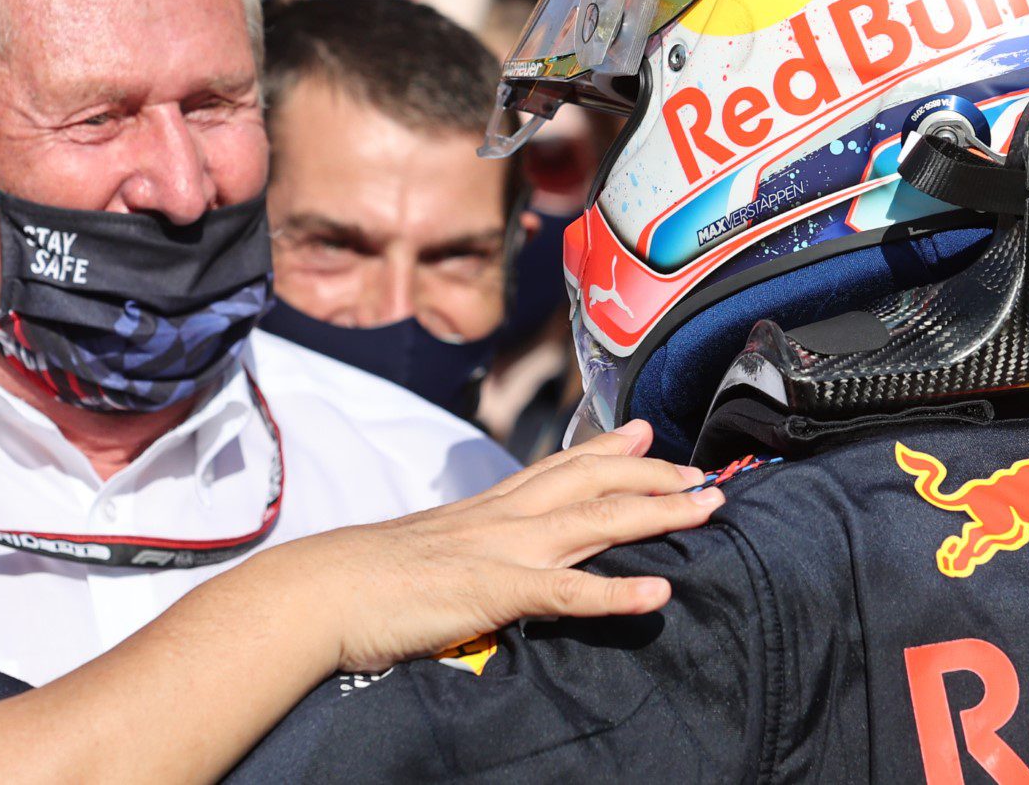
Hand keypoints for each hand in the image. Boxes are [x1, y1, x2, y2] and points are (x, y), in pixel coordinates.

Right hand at [271, 421, 721, 673]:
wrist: (320, 590)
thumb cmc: (361, 579)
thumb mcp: (423, 550)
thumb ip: (461, 548)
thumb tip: (473, 557)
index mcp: (482, 509)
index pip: (555, 469)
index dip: (606, 451)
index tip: (646, 434)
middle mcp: (500, 518)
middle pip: (590, 484)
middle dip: (653, 476)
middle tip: (703, 470)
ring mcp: (500, 550)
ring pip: (594, 522)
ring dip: (657, 514)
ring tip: (708, 509)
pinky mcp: (493, 592)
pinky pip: (566, 593)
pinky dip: (615, 593)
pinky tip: (658, 595)